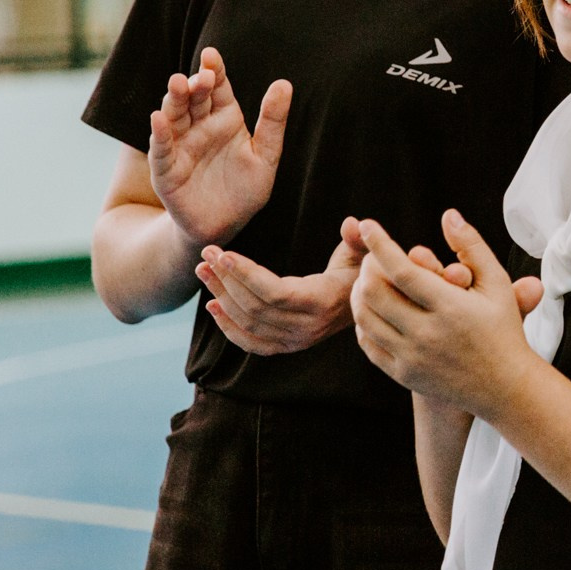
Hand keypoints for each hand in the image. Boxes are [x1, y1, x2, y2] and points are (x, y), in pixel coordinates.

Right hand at [148, 46, 289, 247]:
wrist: (225, 226)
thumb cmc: (246, 189)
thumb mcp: (266, 156)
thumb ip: (273, 122)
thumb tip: (284, 83)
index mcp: (225, 118)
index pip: (218, 88)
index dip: (214, 71)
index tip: (212, 55)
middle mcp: (199, 126)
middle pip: (194, 99)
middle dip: (195, 84)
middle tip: (199, 75)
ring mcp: (180, 146)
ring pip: (174, 117)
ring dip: (174, 100)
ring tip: (178, 84)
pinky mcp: (166, 169)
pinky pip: (162, 149)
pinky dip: (159, 134)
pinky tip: (158, 118)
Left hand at [195, 219, 367, 354]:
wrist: (367, 306)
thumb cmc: (361, 273)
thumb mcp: (363, 254)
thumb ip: (358, 239)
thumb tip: (354, 223)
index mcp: (321, 303)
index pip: (275, 293)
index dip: (245, 275)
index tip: (222, 254)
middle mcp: (307, 328)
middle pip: (255, 308)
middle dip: (225, 280)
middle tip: (206, 253)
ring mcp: (296, 341)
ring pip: (249, 323)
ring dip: (221, 296)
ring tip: (203, 270)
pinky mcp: (287, 347)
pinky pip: (252, 344)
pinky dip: (229, 327)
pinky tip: (212, 306)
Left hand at [352, 211, 545, 415]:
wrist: (505, 387)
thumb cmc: (503, 330)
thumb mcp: (497, 284)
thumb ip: (472, 247)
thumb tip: (449, 215)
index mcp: (451, 308)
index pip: (402, 271)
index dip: (379, 245)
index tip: (367, 226)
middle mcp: (427, 334)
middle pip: (375, 292)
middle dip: (367, 266)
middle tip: (373, 256)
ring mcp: (412, 357)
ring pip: (365, 318)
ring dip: (360, 292)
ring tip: (370, 279)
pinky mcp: (403, 375)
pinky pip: (368, 344)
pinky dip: (364, 321)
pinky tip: (374, 309)